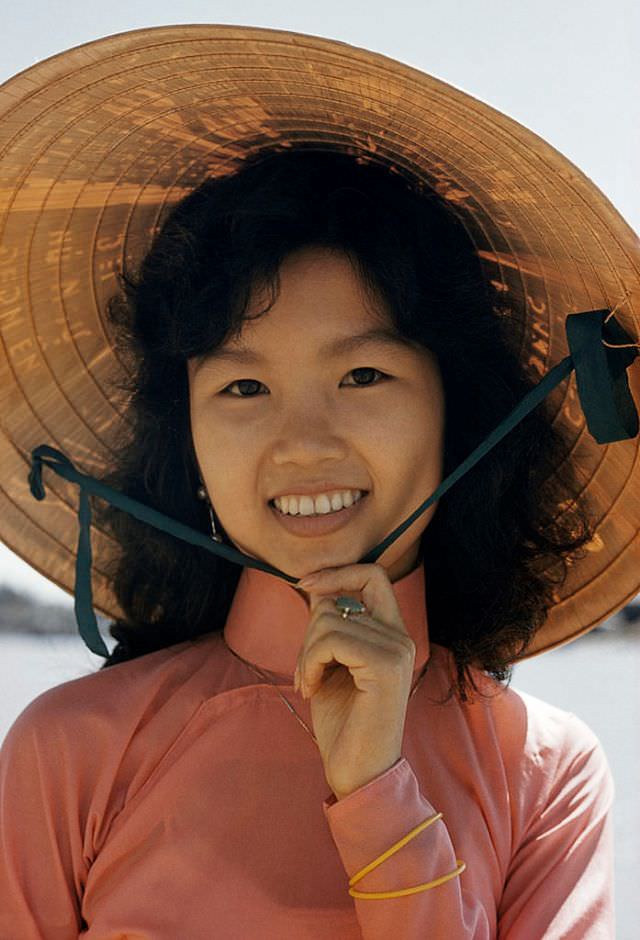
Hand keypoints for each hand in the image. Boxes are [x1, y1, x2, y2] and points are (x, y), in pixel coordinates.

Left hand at [294, 563, 419, 800]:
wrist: (358, 774)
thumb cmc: (343, 724)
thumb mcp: (331, 665)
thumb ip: (329, 627)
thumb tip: (315, 588)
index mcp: (392, 634)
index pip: (373, 575)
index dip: (337, 573)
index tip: (305, 585)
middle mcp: (401, 637)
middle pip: (338, 600)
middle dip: (308, 631)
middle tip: (305, 670)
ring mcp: (397, 650)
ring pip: (329, 620)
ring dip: (305, 652)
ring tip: (309, 683)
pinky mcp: (385, 666)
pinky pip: (331, 639)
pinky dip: (310, 661)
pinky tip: (311, 688)